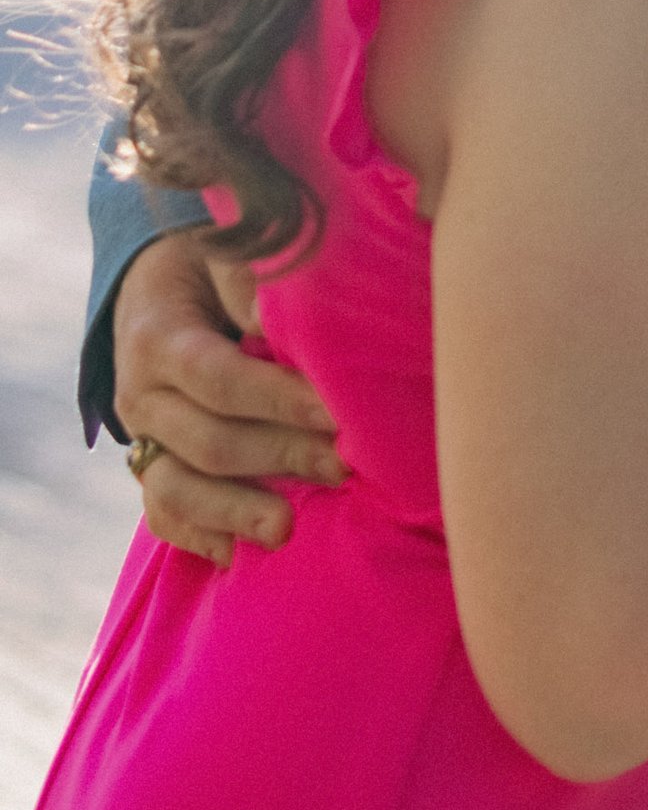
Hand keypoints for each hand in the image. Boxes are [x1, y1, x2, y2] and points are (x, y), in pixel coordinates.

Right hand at [113, 228, 344, 568]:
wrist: (161, 284)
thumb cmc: (212, 264)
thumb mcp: (225, 252)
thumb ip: (250, 279)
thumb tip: (279, 314)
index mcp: (157, 337)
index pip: (216, 377)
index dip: (275, 398)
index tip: (336, 412)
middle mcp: (141, 395)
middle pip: (206, 441)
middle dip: (279, 455)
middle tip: (343, 466)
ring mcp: (143, 438)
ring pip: (174, 489)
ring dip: (234, 512)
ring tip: (287, 531)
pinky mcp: (150, 466)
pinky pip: (160, 515)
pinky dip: (196, 537)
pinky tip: (236, 557)